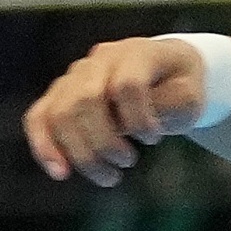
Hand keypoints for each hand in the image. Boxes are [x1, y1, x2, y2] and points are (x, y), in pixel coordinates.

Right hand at [23, 36, 210, 186]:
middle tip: (128, 162)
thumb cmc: (179, 87)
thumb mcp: (190, 96)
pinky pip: (40, 117)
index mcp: (136, 54)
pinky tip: (60, 173)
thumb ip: (167, 105)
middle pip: (85, 100)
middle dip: (105, 141)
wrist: (165, 72)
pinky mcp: (60, 95)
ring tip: (108, 177)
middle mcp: (99, 61)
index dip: (138, 119)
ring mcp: (75, 76)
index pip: (127, 86)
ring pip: (60, 112)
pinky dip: (45, 145)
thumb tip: (126, 124)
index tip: (153, 139)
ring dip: (81, 152)